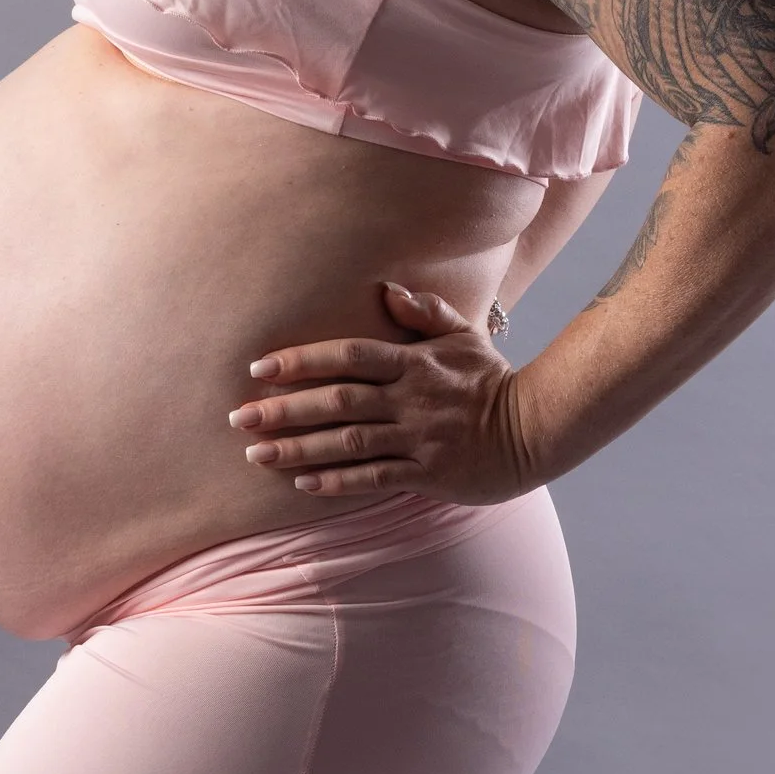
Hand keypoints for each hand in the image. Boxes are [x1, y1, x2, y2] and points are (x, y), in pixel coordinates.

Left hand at [227, 281, 536, 500]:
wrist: (535, 429)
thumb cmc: (491, 380)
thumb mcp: (464, 336)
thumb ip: (424, 312)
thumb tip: (386, 290)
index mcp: (414, 363)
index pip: (348, 356)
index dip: (301, 361)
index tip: (259, 370)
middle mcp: (411, 400)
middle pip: (337, 401)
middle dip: (283, 410)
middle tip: (238, 418)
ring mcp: (418, 439)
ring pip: (348, 443)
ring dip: (298, 448)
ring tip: (257, 455)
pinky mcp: (427, 474)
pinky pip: (374, 478)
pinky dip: (336, 481)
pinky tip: (303, 483)